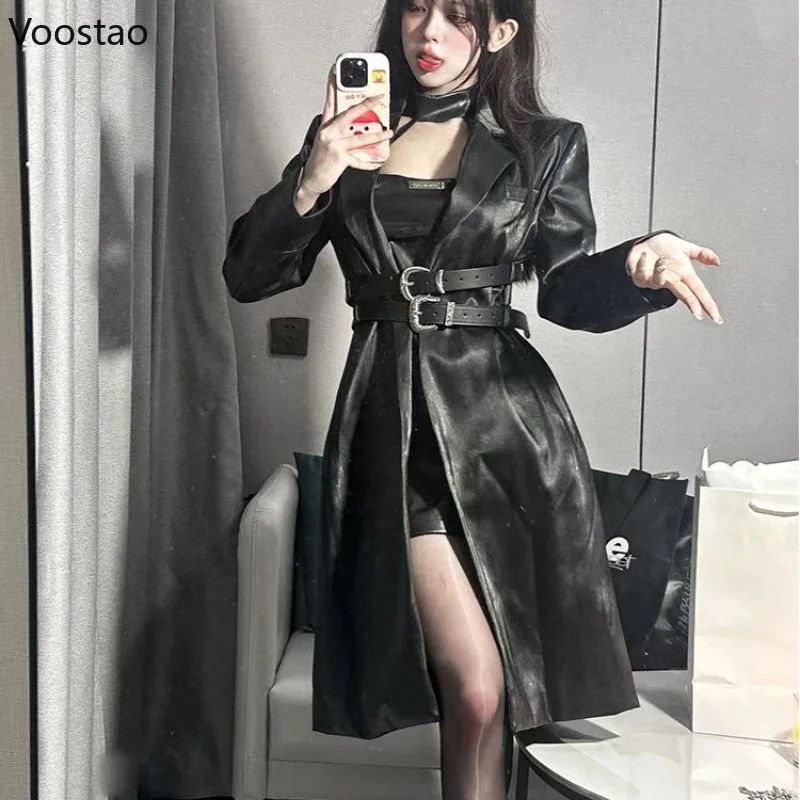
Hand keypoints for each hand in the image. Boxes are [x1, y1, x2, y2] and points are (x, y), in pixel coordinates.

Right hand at [298, 73, 393, 199]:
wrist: (311, 180)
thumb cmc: (320, 162)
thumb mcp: (326, 142)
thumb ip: (340, 131)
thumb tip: (361, 127)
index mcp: (325, 126)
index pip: (329, 102)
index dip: (332, 86)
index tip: (335, 72)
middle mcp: (329, 133)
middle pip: (349, 114)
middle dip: (366, 105)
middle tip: (378, 97)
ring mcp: (334, 145)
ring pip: (360, 137)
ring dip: (377, 135)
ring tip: (388, 132)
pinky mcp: (339, 158)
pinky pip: (360, 159)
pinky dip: (370, 161)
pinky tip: (378, 160)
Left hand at [625, 233, 723, 323]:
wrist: (646, 244)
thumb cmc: (665, 249)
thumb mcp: (687, 249)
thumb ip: (702, 254)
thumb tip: (717, 262)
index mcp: (683, 275)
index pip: (698, 291)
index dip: (706, 304)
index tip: (715, 316)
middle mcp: (669, 280)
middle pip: (683, 293)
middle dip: (691, 303)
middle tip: (698, 312)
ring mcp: (654, 280)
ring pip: (658, 281)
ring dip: (660, 272)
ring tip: (662, 261)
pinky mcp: (639, 276)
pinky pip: (640, 272)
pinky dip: (642, 264)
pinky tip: (644, 256)